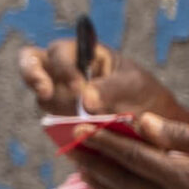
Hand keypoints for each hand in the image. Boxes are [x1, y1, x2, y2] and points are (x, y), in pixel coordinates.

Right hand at [18, 40, 188, 121]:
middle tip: (45, 94)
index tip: (78, 89)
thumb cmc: (145, 96)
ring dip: (59, 109)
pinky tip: (81, 135)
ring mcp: (59, 97)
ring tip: (84, 121)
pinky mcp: (60, 121)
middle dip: (36, 79)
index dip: (61, 67)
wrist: (155, 129)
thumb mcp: (135, 85)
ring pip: (44, 100)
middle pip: (33, 68)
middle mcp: (63, 73)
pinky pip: (52, 124)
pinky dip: (63, 129)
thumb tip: (85, 101)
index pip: (57, 52)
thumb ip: (110, 89)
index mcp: (82, 54)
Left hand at [71, 112, 188, 188]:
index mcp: (184, 178)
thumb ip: (178, 134)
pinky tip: (108, 188)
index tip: (79, 129)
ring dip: (101, 185)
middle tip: (69, 147)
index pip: (134, 157)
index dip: (105, 142)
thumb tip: (140, 122)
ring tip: (81, 167)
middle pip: (123, 182)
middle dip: (92, 163)